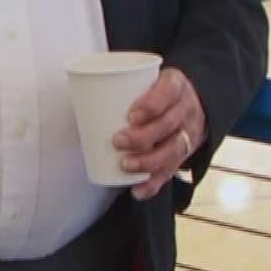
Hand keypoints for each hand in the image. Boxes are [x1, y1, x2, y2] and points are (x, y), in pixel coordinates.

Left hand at [112, 68, 204, 200]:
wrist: (190, 104)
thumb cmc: (157, 91)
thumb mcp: (148, 80)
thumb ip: (123, 88)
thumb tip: (80, 100)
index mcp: (175, 86)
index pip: (168, 92)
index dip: (151, 105)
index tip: (131, 116)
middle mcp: (185, 110)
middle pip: (169, 124)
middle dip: (143, 136)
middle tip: (118, 141)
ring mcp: (188, 133)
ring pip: (174, 149)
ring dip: (148, 161)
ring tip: (126, 165)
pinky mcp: (184, 155)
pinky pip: (171, 171)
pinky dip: (154, 183)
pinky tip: (138, 190)